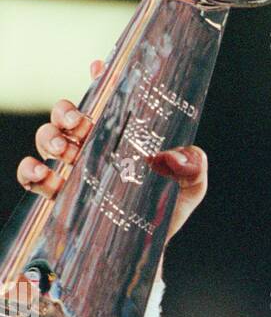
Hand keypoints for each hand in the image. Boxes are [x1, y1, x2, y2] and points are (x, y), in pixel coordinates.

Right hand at [15, 58, 207, 244]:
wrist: (151, 248)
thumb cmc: (168, 209)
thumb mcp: (190, 186)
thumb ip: (193, 167)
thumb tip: (173, 157)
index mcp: (122, 134)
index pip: (107, 98)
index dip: (101, 78)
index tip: (100, 67)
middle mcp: (94, 146)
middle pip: (68, 114)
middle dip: (67, 111)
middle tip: (80, 124)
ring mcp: (74, 169)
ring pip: (47, 138)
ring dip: (49, 138)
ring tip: (65, 152)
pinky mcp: (60, 195)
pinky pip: (31, 177)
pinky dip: (30, 172)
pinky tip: (46, 177)